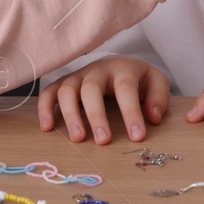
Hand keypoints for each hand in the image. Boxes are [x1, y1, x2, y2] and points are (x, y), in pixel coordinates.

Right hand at [38, 56, 171, 143]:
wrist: (119, 63)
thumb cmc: (138, 79)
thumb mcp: (156, 82)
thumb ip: (158, 98)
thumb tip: (152, 118)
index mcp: (123, 68)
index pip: (126, 89)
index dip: (131, 113)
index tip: (137, 137)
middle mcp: (98, 69)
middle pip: (92, 88)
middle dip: (96, 115)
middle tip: (103, 140)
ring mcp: (78, 76)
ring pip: (67, 90)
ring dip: (70, 114)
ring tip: (78, 139)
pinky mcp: (64, 83)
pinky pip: (49, 92)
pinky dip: (45, 108)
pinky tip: (48, 128)